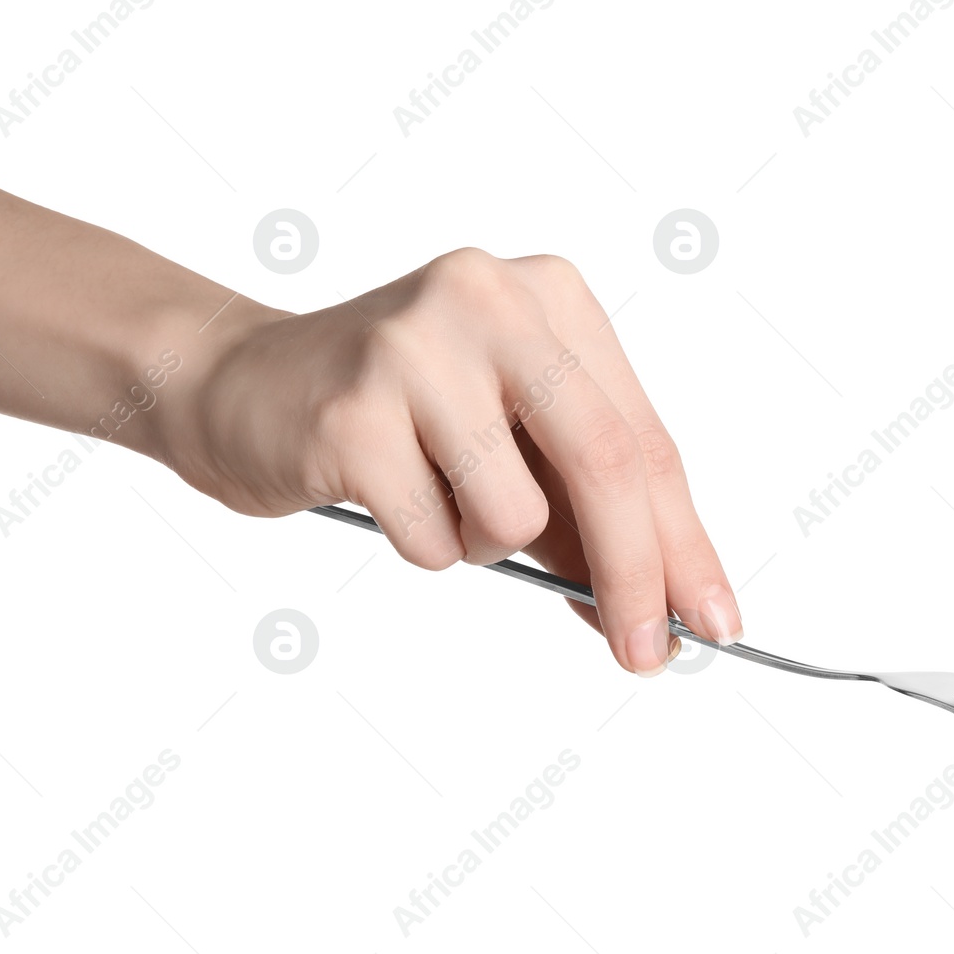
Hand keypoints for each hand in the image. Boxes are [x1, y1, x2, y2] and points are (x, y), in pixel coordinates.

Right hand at [162, 247, 743, 674]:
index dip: (683, 540)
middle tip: (648, 657)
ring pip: (514, 513)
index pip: (643, 437)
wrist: (240, 385)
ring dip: (483, 544)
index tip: (713, 619)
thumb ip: (584, 511)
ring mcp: (416, 346)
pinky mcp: (352, 408)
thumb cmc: (394, 419)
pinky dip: (420, 546)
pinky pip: (431, 539)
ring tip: (432, 496)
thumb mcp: (508, 442)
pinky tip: (378, 491)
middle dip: (637, 577)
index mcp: (549, 296)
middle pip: (605, 462)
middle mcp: (490, 298)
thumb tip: (663, 608)